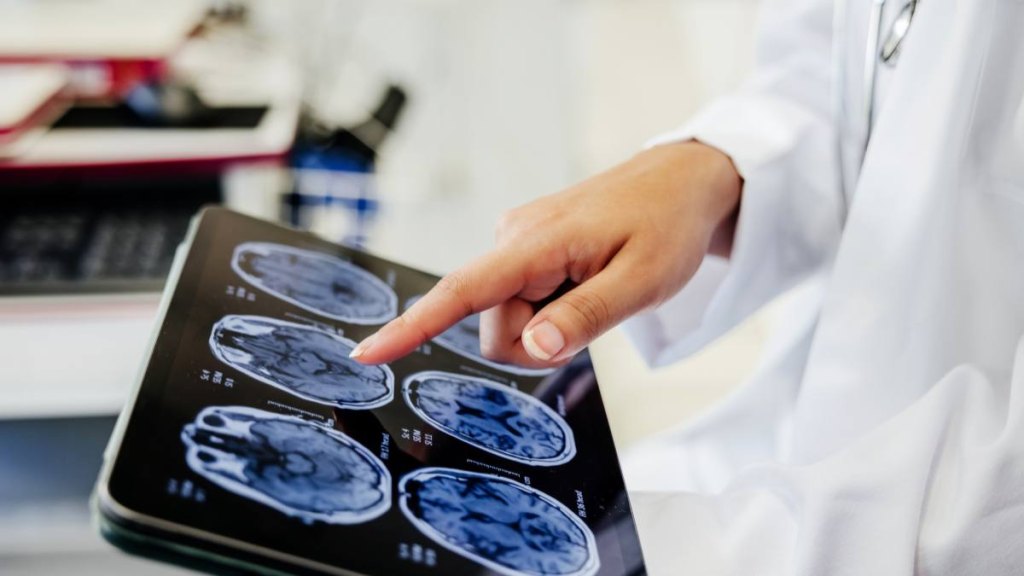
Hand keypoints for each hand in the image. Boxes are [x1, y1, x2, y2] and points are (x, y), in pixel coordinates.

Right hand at [350, 140, 741, 367]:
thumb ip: (586, 316)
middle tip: (594, 317)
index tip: (368, 353)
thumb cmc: (667, 225)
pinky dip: (552, 310)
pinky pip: (522, 303)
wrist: (683, 181)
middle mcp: (514, 238)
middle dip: (538, 343)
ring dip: (549, 326)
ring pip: (508, 321)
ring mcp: (518, 243)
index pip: (463, 291)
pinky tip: (584, 283)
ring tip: (596, 291)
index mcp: (536, 241)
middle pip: (494, 328)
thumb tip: (531, 348)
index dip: (412, 327)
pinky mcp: (527, 251)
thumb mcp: (644, 281)